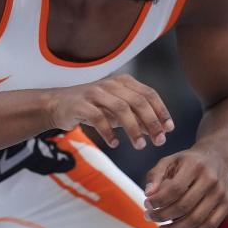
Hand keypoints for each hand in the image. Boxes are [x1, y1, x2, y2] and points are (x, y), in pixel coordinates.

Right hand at [44, 74, 173, 149]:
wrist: (58, 104)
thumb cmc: (92, 107)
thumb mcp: (117, 111)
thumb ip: (136, 118)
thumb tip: (158, 131)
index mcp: (124, 82)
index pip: (149, 94)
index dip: (161, 111)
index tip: (169, 128)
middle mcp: (111, 84)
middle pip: (138, 101)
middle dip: (152, 122)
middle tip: (159, 141)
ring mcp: (95, 92)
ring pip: (121, 109)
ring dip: (133, 129)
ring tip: (140, 146)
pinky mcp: (81, 104)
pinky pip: (99, 118)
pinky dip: (109, 132)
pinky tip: (115, 144)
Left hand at [143, 149, 227, 227]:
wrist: (216, 157)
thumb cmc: (187, 162)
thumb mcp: (169, 161)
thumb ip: (155, 176)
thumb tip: (148, 194)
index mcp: (195, 165)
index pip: (175, 189)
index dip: (159, 201)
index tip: (147, 206)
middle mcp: (211, 178)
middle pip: (184, 206)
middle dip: (163, 216)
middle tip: (150, 217)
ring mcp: (221, 192)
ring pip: (197, 219)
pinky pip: (210, 225)